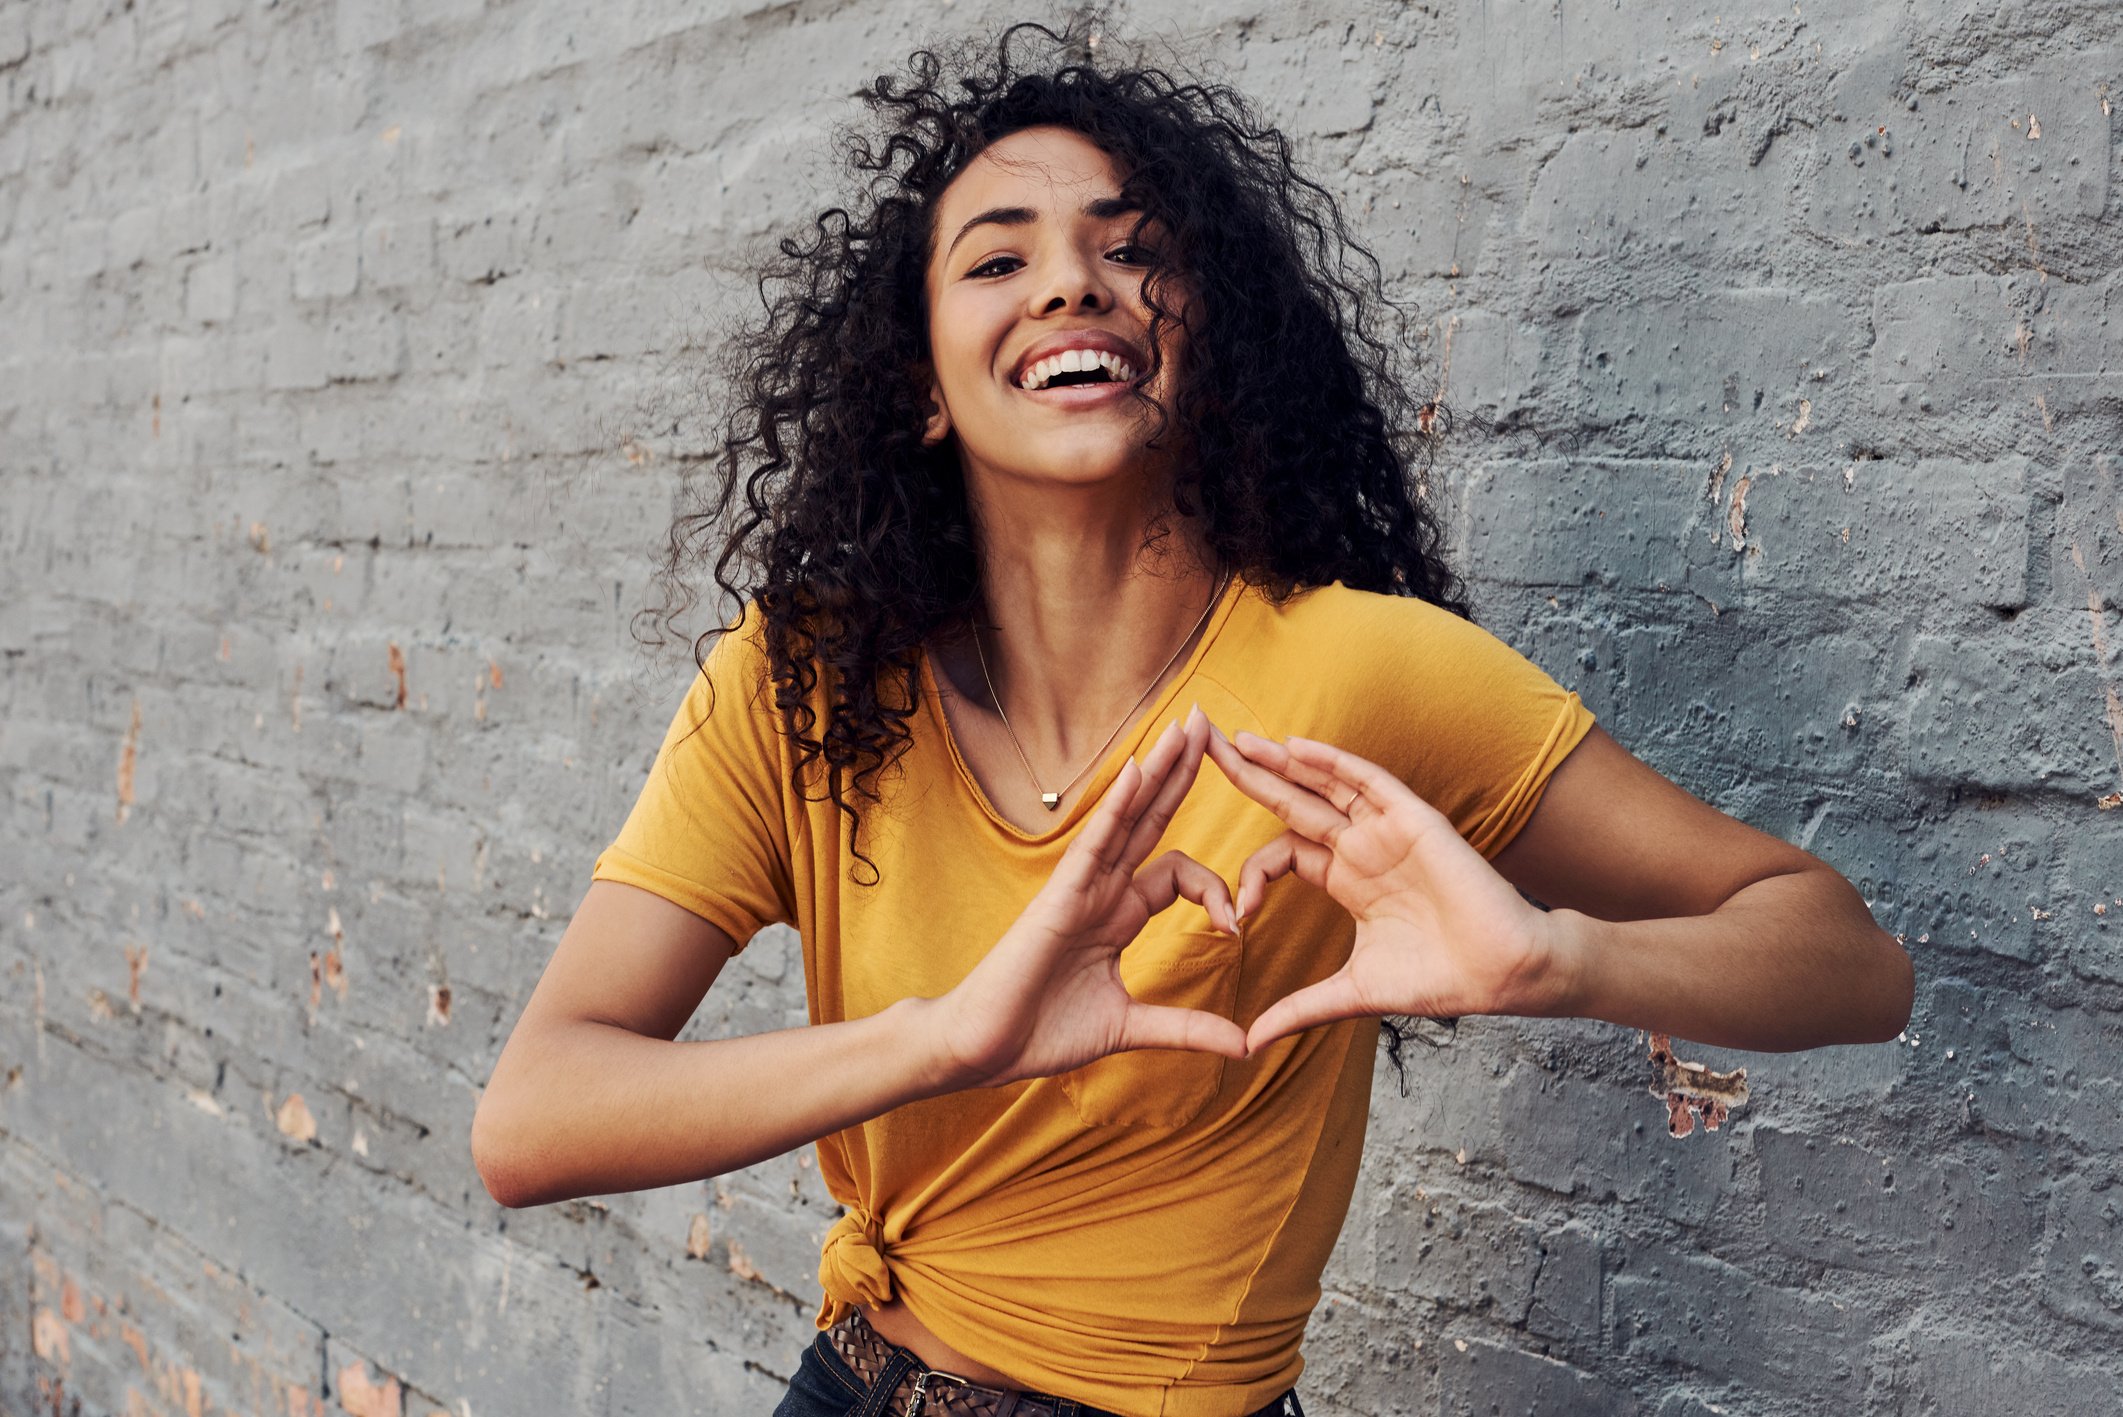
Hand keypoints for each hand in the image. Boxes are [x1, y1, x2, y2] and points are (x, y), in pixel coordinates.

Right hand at [929, 704, 1248, 1090]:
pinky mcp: (1060, 895)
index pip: (1178, 873)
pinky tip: (1139, 769)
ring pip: (1129, 816)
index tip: (1235, 928)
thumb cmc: (1041, 1034)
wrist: (983, 1049)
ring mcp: (1081, 887)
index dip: (1216, 889)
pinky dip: (1117, 805)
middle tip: (1214, 724)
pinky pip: (1095, 841)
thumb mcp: (1131, 1027)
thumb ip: (1186, 1028)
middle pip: (1153, 818)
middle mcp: (1102, 890)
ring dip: (1161, 770)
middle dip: (1183, 773)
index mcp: (1118, 915)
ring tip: (1191, 725)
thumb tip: (1244, 1044)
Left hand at [1203, 723, 1562, 1053]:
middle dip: (1247, 775)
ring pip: (1324, 783)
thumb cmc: (1440, 979)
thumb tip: (1248, 1043)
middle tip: (1200, 745)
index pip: (1282, 854)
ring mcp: (1387, 830)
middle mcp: (1361, 847)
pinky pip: (1367, 781)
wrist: (1502, 974)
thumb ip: (1299, 1009)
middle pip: (1292, 801)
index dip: (1251, 875)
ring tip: (1235, 738)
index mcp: (1346, 880)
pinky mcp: (1414, 821)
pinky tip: (1293, 747)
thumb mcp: (1351, 993)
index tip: (1235, 917)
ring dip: (1281, 760)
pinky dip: (1331, 763)